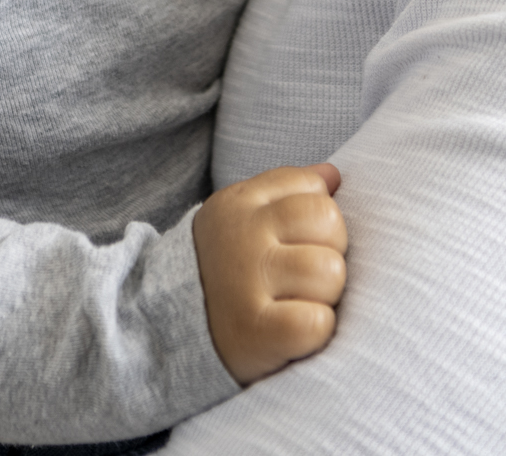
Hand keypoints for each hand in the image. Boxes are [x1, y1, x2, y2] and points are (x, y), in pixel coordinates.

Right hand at [192, 163, 347, 384]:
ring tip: (298, 301)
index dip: (319, 217)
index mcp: (241, 202)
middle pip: (329, 222)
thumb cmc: (230, 268)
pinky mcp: (254, 330)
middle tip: (304, 275)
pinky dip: (315, 330)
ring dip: (325, 295)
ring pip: (329, 271)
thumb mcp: (245, 216)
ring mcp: (245, 281)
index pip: (312, 187)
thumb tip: (332, 174)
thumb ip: (288, 191)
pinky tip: (293, 329)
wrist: (173, 326)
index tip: (299, 240)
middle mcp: (242, 234)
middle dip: (330, 251)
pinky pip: (316, 322)